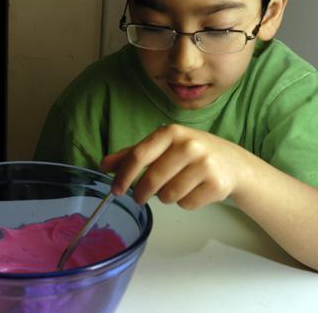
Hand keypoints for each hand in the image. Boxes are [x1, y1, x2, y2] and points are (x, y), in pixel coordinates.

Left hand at [101, 124, 254, 208]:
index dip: (124, 175)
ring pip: (168, 196)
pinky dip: (184, 202)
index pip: (139, 155)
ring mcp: (205, 165)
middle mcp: (189, 145)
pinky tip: (193, 190)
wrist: (232, 162)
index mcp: (171, 132)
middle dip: (141, 193)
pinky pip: (186, 204)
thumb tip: (104, 165)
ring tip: (175, 186)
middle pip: (152, 180)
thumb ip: (132, 154)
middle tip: (139, 197)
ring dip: (165, 197)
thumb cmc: (190, 153)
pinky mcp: (217, 185)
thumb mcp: (162, 147)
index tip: (115, 190)